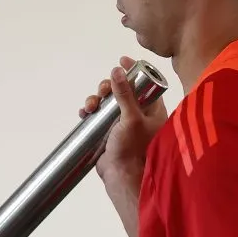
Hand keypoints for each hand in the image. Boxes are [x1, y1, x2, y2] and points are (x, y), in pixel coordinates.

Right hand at [80, 56, 167, 181]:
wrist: (121, 176)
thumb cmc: (133, 150)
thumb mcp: (131, 118)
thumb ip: (125, 93)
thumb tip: (118, 70)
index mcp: (152, 110)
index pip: (145, 83)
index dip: (134, 70)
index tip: (122, 60)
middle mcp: (138, 114)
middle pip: (122, 90)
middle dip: (108, 86)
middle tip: (102, 90)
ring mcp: (122, 123)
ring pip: (108, 102)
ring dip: (96, 99)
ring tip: (90, 106)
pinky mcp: (109, 132)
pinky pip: (98, 115)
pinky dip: (91, 112)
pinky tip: (85, 113)